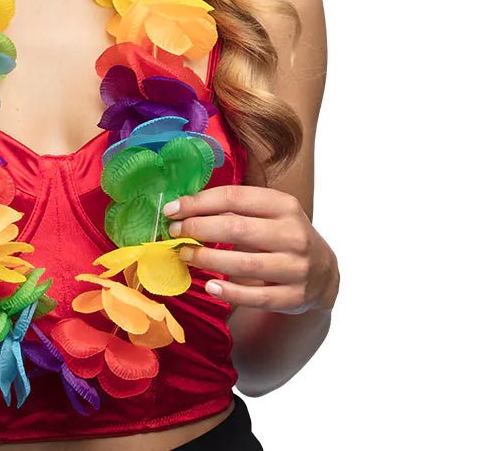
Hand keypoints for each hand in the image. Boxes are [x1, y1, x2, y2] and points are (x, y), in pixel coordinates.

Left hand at [164, 185, 338, 313]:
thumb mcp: (269, 211)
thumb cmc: (283, 234)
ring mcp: (297, 267)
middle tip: (173, 232)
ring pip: (244, 264)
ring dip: (207, 259)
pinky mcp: (295, 297)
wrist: (324, 271)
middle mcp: (294, 234)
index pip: (233, 198)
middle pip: (236, 228)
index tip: (172, 210)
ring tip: (184, 255)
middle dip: (198, 229)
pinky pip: (257, 297)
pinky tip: (210, 286)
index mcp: (284, 205)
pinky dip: (230, 292)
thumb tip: (184, 206)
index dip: (198, 202)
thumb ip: (235, 206)